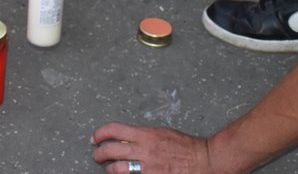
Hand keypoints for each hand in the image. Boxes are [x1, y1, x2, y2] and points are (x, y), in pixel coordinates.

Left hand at [92, 123, 215, 173]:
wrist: (202, 160)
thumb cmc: (185, 146)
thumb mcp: (161, 132)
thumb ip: (143, 135)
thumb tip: (127, 137)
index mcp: (146, 134)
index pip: (115, 129)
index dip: (100, 133)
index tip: (95, 137)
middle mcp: (144, 150)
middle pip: (111, 150)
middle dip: (100, 153)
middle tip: (97, 154)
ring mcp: (148, 167)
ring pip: (117, 168)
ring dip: (109, 168)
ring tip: (107, 167)